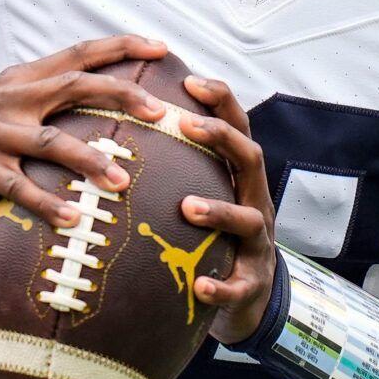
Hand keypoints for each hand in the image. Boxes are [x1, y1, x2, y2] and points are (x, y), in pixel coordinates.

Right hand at [0, 35, 172, 235]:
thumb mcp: (11, 119)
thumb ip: (50, 109)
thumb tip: (113, 116)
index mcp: (22, 81)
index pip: (79, 54)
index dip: (120, 47)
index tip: (161, 47)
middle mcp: (9, 98)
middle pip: (75, 85)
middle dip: (122, 94)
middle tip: (161, 111)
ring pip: (52, 140)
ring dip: (91, 161)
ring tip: (123, 183)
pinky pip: (19, 186)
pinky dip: (48, 204)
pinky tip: (74, 220)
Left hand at [174, 74, 276, 344]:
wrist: (249, 297)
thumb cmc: (215, 236)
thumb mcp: (203, 193)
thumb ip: (177, 166)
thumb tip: (120, 127)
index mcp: (240, 177)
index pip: (238, 127)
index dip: (220, 101)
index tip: (190, 81)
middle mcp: (255, 201)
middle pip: (251, 159)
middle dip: (223, 138)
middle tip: (188, 125)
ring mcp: (258, 243)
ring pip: (249, 219)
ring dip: (219, 211)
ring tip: (187, 207)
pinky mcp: (253, 283)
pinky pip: (240, 285)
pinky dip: (222, 285)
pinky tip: (200, 286)